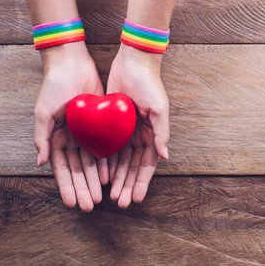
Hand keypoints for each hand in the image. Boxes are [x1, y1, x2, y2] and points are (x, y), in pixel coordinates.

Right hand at [34, 42, 107, 211]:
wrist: (73, 64)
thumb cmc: (54, 87)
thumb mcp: (44, 112)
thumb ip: (41, 138)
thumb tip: (41, 162)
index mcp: (54, 138)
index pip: (61, 168)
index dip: (66, 186)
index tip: (71, 203)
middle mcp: (70, 139)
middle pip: (77, 170)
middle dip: (82, 189)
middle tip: (88, 207)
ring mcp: (85, 133)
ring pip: (90, 163)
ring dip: (94, 180)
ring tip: (100, 198)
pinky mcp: (100, 125)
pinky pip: (104, 148)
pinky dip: (105, 163)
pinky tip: (109, 177)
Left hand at [106, 44, 169, 208]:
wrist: (132, 62)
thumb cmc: (149, 83)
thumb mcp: (158, 107)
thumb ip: (162, 132)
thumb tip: (164, 156)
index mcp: (154, 134)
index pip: (147, 165)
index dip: (141, 182)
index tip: (134, 199)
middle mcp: (141, 136)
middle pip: (132, 167)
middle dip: (127, 185)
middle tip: (118, 203)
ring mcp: (126, 131)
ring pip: (120, 161)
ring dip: (116, 178)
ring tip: (109, 196)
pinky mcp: (112, 124)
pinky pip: (108, 148)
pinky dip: (105, 162)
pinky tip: (100, 176)